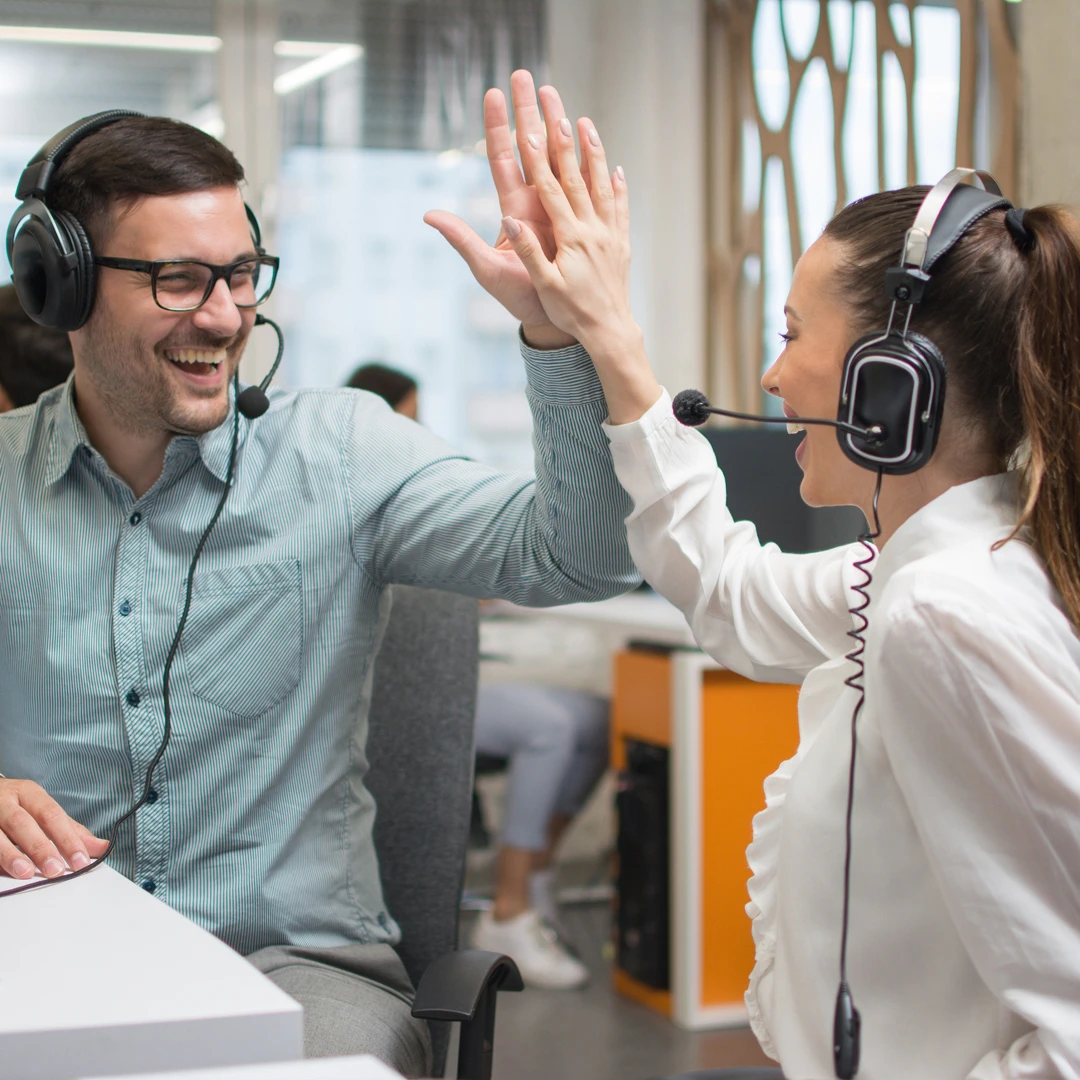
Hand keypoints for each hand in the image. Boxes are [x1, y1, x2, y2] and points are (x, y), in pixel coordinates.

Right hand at [0, 778, 108, 878]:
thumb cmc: (16, 805)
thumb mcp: (42, 810)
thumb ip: (70, 830)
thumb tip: (103, 847)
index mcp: (28, 793)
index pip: (51, 815)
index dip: (66, 838)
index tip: (80, 860)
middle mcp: (5, 800)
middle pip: (24, 823)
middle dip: (40, 848)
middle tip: (55, 870)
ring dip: (11, 855)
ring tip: (25, 873)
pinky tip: (0, 872)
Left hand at [424, 70, 576, 350]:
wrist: (553, 317)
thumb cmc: (517, 297)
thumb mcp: (486, 268)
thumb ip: (461, 239)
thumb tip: (428, 215)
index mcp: (513, 207)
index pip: (503, 157)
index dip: (498, 126)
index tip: (494, 92)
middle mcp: (536, 201)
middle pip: (531, 146)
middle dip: (528, 111)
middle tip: (526, 76)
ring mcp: (560, 207)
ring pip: (558, 156)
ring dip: (558, 125)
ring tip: (558, 94)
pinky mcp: (581, 218)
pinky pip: (585, 180)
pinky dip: (588, 156)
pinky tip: (589, 133)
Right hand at [499, 93, 661, 422]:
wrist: (609, 333)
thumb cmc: (571, 313)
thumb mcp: (543, 285)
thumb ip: (529, 251)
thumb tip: (509, 221)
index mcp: (569, 238)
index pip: (550, 189)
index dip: (537, 158)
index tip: (526, 128)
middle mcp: (591, 229)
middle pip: (575, 177)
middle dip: (562, 141)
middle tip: (555, 108)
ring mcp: (609, 234)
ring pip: (600, 185)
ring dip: (593, 153)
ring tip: (586, 122)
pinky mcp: (621, 245)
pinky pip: (620, 209)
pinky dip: (618, 187)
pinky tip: (616, 169)